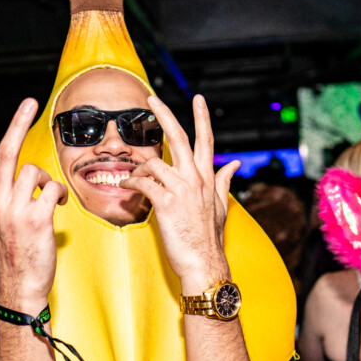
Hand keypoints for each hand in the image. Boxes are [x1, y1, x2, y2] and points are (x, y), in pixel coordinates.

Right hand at [0, 100, 67, 307]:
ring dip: (47, 181)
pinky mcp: (36, 217)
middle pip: (6, 152)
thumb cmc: (5, 254)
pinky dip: (60, 196)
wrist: (19, 287)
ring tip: (49, 199)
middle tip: (31, 102)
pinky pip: (52, 189)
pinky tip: (58, 207)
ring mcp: (15, 209)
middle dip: (18, 122)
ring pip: (35, 172)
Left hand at [119, 94, 238, 290]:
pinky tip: (125, 187)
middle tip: (151, 99)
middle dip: (164, 115)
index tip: (198, 99)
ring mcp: (181, 189)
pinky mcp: (166, 203)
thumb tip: (234, 163)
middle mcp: (196, 179)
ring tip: (132, 180)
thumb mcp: (220, 205)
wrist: (203, 262)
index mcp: (207, 177)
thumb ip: (223, 180)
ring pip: (153, 165)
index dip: (202, 118)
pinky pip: (143, 184)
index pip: (206, 140)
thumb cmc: (208, 237)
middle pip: (179, 138)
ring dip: (139, 170)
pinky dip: (131, 184)